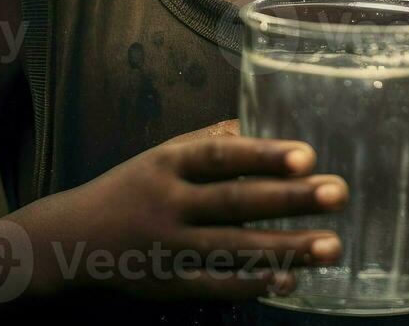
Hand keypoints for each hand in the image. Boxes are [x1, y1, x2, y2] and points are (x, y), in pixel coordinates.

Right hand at [20, 119, 347, 301]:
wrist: (71, 242)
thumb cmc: (129, 189)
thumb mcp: (161, 156)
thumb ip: (208, 142)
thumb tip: (258, 123)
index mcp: (168, 164)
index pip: (221, 156)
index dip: (264, 155)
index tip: (307, 155)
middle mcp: (168, 203)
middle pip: (235, 201)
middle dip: (290, 199)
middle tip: (338, 193)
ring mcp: (168, 247)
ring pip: (233, 249)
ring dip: (285, 247)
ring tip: (331, 245)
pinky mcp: (168, 283)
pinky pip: (216, 285)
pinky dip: (254, 284)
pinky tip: (290, 279)